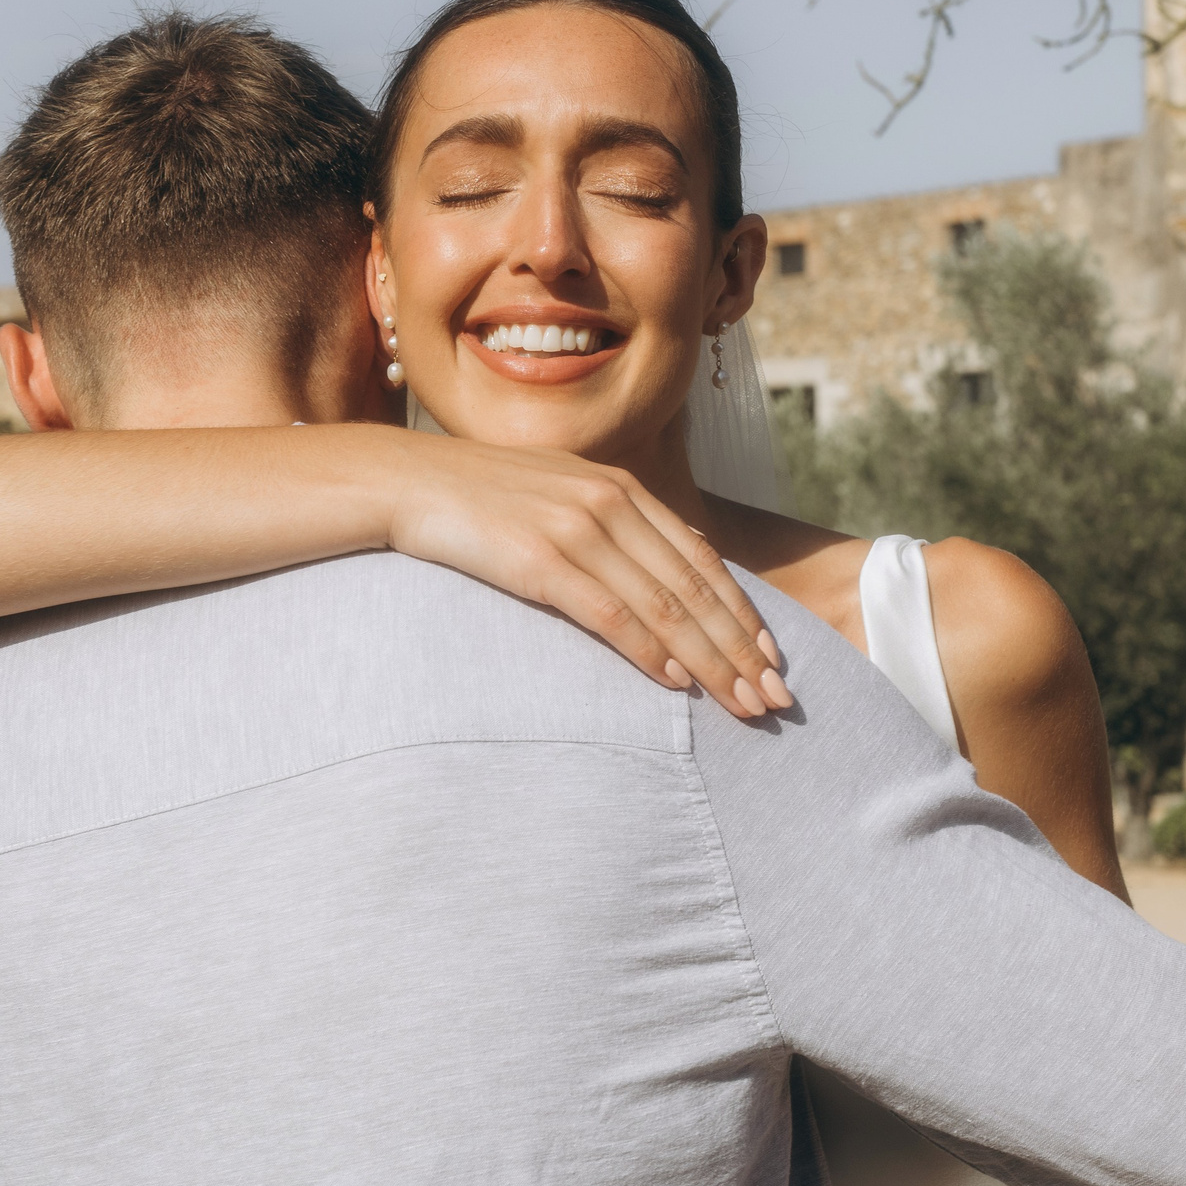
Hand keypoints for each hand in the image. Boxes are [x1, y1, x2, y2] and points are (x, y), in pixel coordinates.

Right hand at [379, 432, 792, 719]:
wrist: (409, 480)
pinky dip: (649, 651)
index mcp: (622, 487)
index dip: (743, 614)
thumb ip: (617, 520)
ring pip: (665, 607)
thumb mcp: (562, 490)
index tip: (771, 659)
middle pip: (695, 588)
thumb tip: (674, 559)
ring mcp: (577, 529)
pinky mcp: (540, 560)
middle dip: (742, 649)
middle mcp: (610, 503)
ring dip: (710, 662)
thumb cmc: (481, 495)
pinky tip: (675, 683)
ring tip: (742, 704)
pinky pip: (610, 614)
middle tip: (777, 698)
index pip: (703, 559)